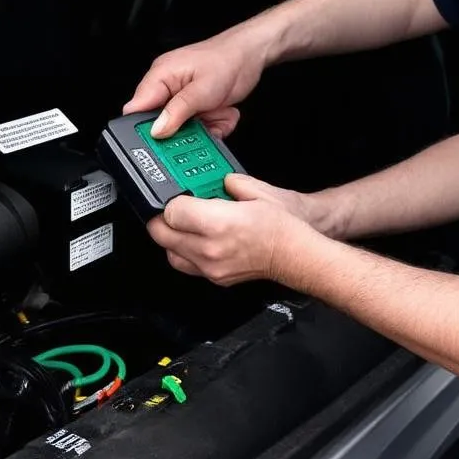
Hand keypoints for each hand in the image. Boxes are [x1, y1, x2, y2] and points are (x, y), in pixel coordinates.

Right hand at [123, 30, 264, 137]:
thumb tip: (157, 131)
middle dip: (182, 132)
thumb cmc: (226, 60)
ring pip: (184, 130)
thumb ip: (177, 111)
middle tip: (198, 127)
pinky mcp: (197, 108)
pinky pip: (199, 128)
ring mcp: (183, 100)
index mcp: (160, 76)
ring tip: (216, 116)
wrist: (251, 55)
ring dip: (203, 129)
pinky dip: (213, 126)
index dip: (145, 128)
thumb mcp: (201, 89)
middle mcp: (168, 88)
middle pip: (161, 124)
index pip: (137, 108)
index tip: (162, 141)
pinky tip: (222, 115)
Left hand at [146, 174, 314, 286]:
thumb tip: (218, 180)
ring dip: (170, 238)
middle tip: (170, 209)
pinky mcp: (215, 278)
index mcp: (218, 223)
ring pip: (169, 253)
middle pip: (163, 234)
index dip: (173, 200)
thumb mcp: (257, 191)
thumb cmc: (281, 226)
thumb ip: (230, 181)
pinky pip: (186, 266)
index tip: (180, 196)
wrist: (294, 254)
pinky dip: (183, 253)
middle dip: (163, 219)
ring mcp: (210, 267)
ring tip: (181, 226)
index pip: (172, 212)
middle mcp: (209, 248)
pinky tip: (194, 241)